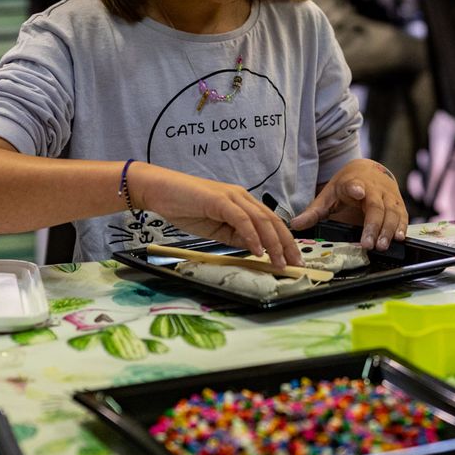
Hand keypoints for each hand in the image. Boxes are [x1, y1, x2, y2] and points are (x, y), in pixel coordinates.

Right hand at [130, 163, 300, 267]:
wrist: (160, 190)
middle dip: (286, 244)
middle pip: (272, 221)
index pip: (270, 223)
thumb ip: (235, 236)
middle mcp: (242, 198)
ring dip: (273, 243)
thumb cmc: (185, 207)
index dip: (284, 241)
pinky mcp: (220, 200)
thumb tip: (256, 249)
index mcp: (242, 203)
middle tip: (295, 264)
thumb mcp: (216, 228)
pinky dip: (251, 236)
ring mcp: (232, 197)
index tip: (292, 259)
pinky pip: (241, 219)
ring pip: (260, 220)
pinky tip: (258, 251)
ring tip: (279, 262)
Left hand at [289, 159, 407, 250]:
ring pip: (392, 212)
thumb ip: (314, 211)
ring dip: (388, 230)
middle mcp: (373, 188)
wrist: (369, 170)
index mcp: (353, 183)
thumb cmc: (347, 185)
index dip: (356, 188)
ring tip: (382, 246)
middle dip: (373, 225)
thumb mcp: (329, 195)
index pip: (354, 184)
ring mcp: (388, 195)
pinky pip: (402, 216)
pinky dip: (402, 227)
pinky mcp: (398, 203)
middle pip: (376, 206)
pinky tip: (400, 239)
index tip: (357, 191)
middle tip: (368, 244)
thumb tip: (294, 225)